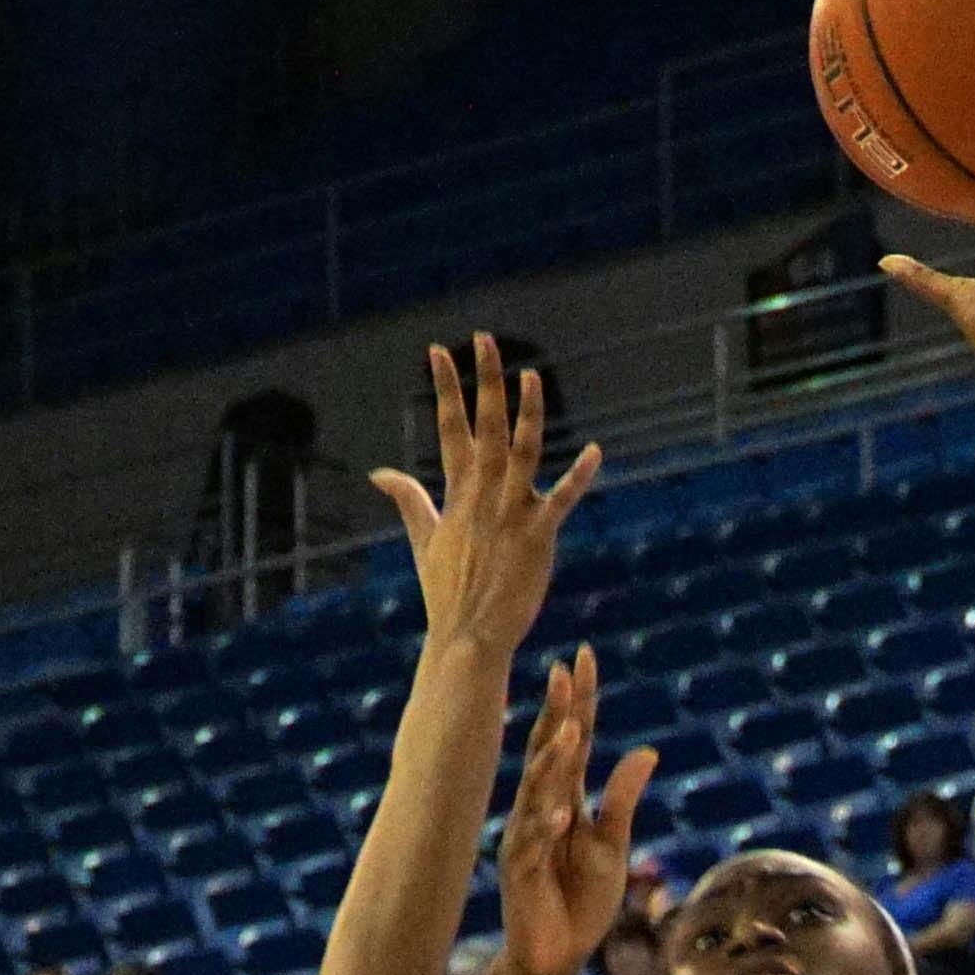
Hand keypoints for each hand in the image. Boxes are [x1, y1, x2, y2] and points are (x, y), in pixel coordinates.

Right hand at [368, 334, 601, 660]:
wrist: (468, 635)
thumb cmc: (447, 590)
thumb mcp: (423, 539)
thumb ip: (407, 499)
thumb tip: (379, 473)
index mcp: (458, 492)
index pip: (450, 428)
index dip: (446, 387)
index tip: (439, 350)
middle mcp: (483, 495)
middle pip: (486, 426)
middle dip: (485, 380)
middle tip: (484, 339)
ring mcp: (510, 513)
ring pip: (522, 452)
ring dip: (528, 413)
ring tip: (531, 375)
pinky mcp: (537, 536)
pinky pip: (561, 500)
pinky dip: (578, 476)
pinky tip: (595, 452)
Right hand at [480, 652, 656, 974]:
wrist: (556, 955)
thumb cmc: (582, 900)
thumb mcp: (613, 845)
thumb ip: (623, 799)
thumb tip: (648, 751)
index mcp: (566, 797)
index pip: (575, 739)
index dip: (579, 701)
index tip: (582, 658)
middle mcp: (541, 807)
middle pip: (550, 751)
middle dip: (557, 713)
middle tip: (563, 672)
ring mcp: (526, 837)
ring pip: (537, 791)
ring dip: (552, 762)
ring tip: (569, 731)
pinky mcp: (520, 871)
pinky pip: (532, 845)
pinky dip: (544, 829)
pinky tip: (558, 813)